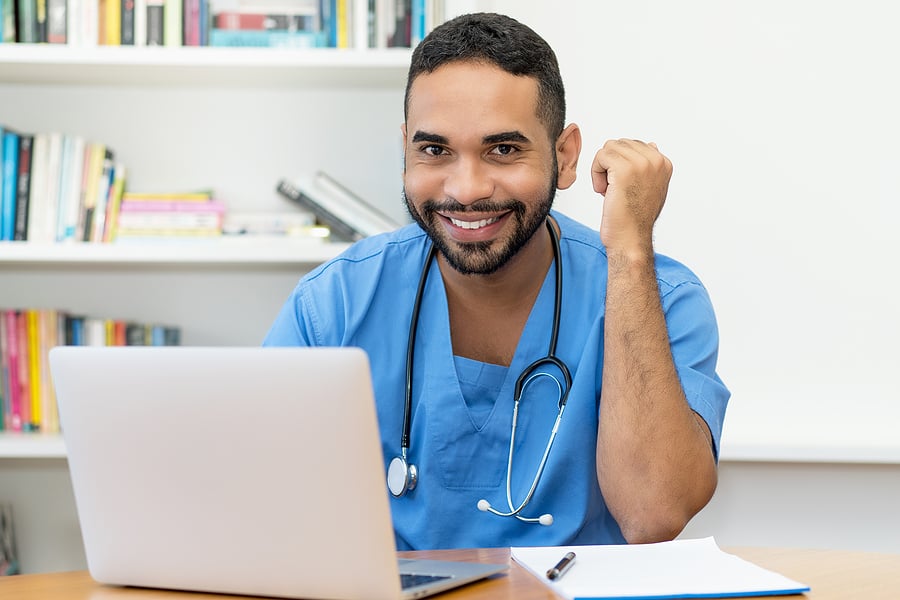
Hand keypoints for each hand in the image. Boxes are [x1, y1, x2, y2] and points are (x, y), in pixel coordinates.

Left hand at [590, 139, 672, 253]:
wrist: (630, 238)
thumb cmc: (635, 218)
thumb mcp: (650, 187)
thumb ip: (649, 166)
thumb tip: (651, 144)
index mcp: (664, 163)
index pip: (632, 145)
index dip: (620, 165)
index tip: (624, 186)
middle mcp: (656, 160)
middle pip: (619, 144)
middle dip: (610, 165)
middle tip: (614, 189)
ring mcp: (642, 164)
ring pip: (608, 149)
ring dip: (602, 169)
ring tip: (609, 190)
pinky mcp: (624, 170)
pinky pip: (601, 156)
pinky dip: (596, 174)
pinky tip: (603, 191)